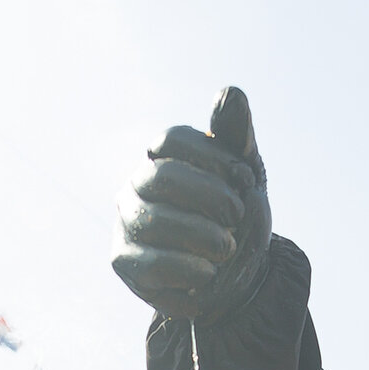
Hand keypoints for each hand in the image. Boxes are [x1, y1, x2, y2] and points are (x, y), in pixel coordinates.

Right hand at [111, 86, 271, 322]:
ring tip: (227, 250)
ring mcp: (125, 223)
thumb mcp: (246, 177)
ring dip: (201, 237)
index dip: (211, 156)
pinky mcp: (123, 262)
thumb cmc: (236, 219)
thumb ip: (237, 137)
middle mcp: (135, 186)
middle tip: (238, 216)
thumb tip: (230, 92)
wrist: (237, 278)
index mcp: (162, 158)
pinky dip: (187, 271)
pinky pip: (149, 264)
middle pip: (162, 178)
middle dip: (209, 197)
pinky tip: (208, 276)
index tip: (243, 179)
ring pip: (154, 221)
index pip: (172, 140)